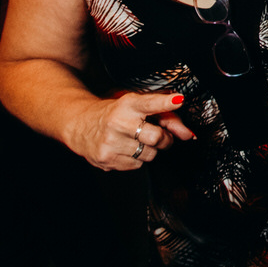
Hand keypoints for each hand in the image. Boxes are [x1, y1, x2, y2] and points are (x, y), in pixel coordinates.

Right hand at [69, 90, 192, 171]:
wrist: (80, 124)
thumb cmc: (113, 113)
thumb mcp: (136, 106)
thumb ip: (165, 116)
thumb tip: (187, 134)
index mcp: (127, 105)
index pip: (149, 103)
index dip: (165, 102)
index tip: (177, 101)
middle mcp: (117, 122)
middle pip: (156, 136)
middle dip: (164, 138)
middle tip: (158, 134)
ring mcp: (110, 142)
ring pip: (149, 154)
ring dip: (150, 149)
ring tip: (136, 140)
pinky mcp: (106, 159)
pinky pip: (136, 165)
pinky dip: (136, 159)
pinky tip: (125, 148)